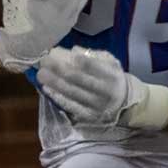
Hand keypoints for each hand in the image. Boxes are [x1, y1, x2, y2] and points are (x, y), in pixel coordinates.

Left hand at [37, 47, 167, 130]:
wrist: (127, 104)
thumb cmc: (114, 78)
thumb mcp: (111, 63)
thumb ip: (94, 56)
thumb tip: (73, 51)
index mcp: (112, 75)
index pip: (94, 66)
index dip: (76, 60)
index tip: (59, 52)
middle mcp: (105, 91)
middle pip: (79, 80)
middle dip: (59, 69)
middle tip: (44, 61)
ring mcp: (97, 105)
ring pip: (72, 93)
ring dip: (54, 83)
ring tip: (41, 74)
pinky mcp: (89, 116)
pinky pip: (71, 106)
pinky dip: (58, 97)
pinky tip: (47, 89)